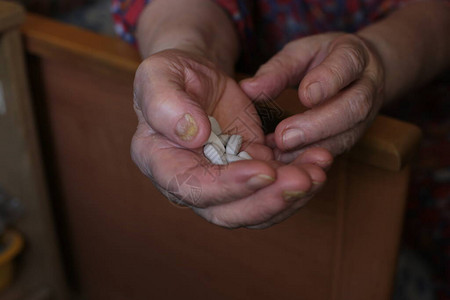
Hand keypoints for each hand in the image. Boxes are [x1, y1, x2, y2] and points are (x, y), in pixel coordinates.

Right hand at [132, 49, 331, 227]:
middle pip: (230, 212)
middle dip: (269, 201)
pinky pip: (275, 184)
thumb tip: (193, 135)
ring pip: (258, 205)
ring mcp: (225, 180)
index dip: (229, 187)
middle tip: (302, 180)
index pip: (194, 189)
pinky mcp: (251, 168)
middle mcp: (194, 182)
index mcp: (164, 164)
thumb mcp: (158, 77)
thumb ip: (166, 105)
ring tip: (318, 170)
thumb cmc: (171, 75)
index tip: (263, 171)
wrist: (196, 78)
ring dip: (291, 195)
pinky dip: (298, 175)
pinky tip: (319, 159)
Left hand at [241, 33, 384, 161]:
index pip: (347, 65)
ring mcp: (367, 115)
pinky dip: (311, 157)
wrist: (361, 70)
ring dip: (312, 148)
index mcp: (354, 55)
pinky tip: (285, 159)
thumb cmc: (324, 58)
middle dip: (317, 125)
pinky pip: (337, 149)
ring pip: (348, 135)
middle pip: (352, 108)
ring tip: (279, 153)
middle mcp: (367, 86)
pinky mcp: (355, 135)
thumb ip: (278, 70)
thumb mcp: (300, 53)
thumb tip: (246, 88)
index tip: (305, 96)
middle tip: (284, 137)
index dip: (328, 81)